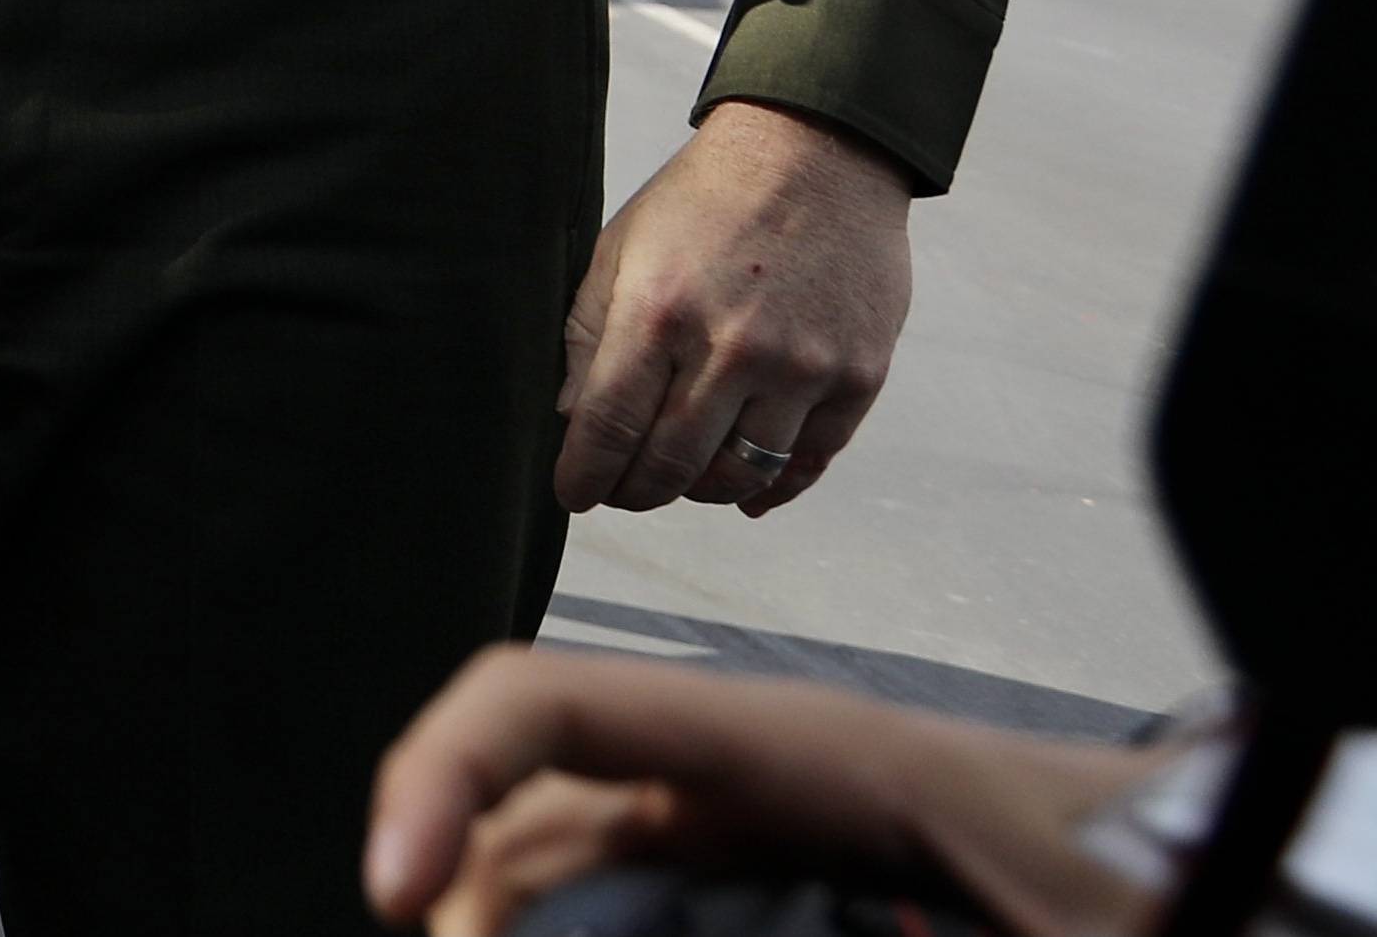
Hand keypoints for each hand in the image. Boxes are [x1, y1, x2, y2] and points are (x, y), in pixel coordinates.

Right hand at [363, 646, 1157, 934]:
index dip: (439, 776)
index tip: (395, 897)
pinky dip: (573, 931)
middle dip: (461, 890)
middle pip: (534, 803)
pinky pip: (635, 894)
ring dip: (512, 916)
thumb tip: (659, 925)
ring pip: (572, 861)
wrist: (1227, 863)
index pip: (547, 708)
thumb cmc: (1149, 884)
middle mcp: (744, 768)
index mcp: (785, 746)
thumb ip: (882, 935)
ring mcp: (759, 822)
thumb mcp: (1043, 936)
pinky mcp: (778, 875)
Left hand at [560, 99, 912, 511]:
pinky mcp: (858, 377)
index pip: (608, 425)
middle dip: (635, 492)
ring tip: (678, 482)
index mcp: (658, 311)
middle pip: (673, 463)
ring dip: (700, 493)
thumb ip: (589, 334)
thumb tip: (571, 420)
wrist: (815, 156)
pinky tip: (742, 495)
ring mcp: (802, 367)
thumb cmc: (702, 203)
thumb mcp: (622, 248)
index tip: (571, 496)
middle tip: (620, 494)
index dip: (585, 474)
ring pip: (741, 475)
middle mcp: (732, 347)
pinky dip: (771, 489)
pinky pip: (809, 462)